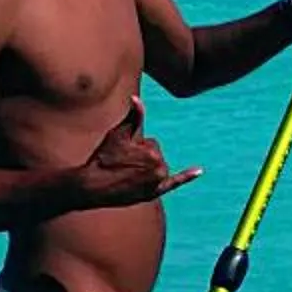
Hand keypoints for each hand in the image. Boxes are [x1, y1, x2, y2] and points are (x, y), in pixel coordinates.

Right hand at [77, 102, 201, 207]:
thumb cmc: (103, 158)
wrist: (92, 186)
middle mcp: (160, 168)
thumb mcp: (118, 134)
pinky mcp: (154, 193)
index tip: (120, 154)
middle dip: (140, 158)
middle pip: (155, 155)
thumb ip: (133, 116)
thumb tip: (136, 98)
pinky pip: (175, 183)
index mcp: (153, 152)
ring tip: (126, 175)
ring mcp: (158, 183)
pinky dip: (187, 176)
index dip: (133, 147)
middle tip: (121, 165)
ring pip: (157, 167)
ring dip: (146, 168)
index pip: (150, 143)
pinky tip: (199, 170)